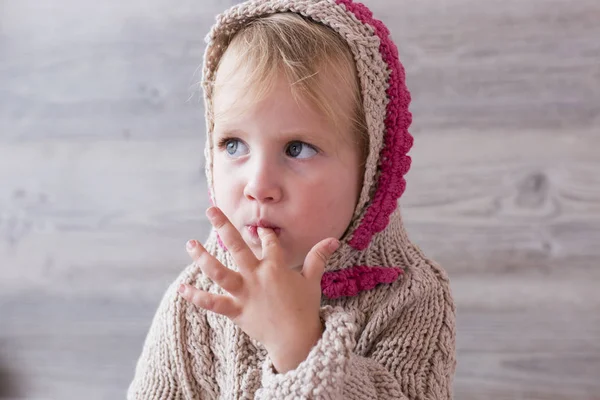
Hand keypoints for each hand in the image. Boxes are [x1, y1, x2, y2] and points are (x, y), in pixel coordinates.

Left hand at [178, 206, 339, 372]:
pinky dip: (197, 296)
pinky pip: (212, 302)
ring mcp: (244, 293)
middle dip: (223, 225)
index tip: (260, 228)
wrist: (296, 340)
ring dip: (202, 257)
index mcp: (276, 267)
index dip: (264, 233)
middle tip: (210, 209)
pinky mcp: (236, 310)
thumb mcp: (313, 280)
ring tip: (190, 244)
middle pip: (237, 246)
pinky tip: (182, 288)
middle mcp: (257, 276)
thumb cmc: (305, 308)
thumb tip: (334, 240)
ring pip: (219, 271)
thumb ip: (318, 257)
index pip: (268, 242)